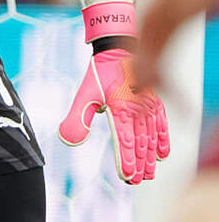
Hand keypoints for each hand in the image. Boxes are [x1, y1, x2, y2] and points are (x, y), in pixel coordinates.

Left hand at [58, 48, 169, 183]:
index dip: (126, 161)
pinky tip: (162, 153)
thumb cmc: (99, 73)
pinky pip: (161, 125)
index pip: (124, 142)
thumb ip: (77, 118)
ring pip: (151, 138)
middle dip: (139, 164)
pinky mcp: (154, 102)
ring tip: (148, 173)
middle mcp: (137, 110)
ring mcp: (148, 107)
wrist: (118, 50)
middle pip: (139, 144)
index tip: (126, 177)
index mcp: (119, 110)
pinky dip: (162, 140)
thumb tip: (67, 141)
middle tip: (137, 180)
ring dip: (150, 157)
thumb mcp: (84, 95)